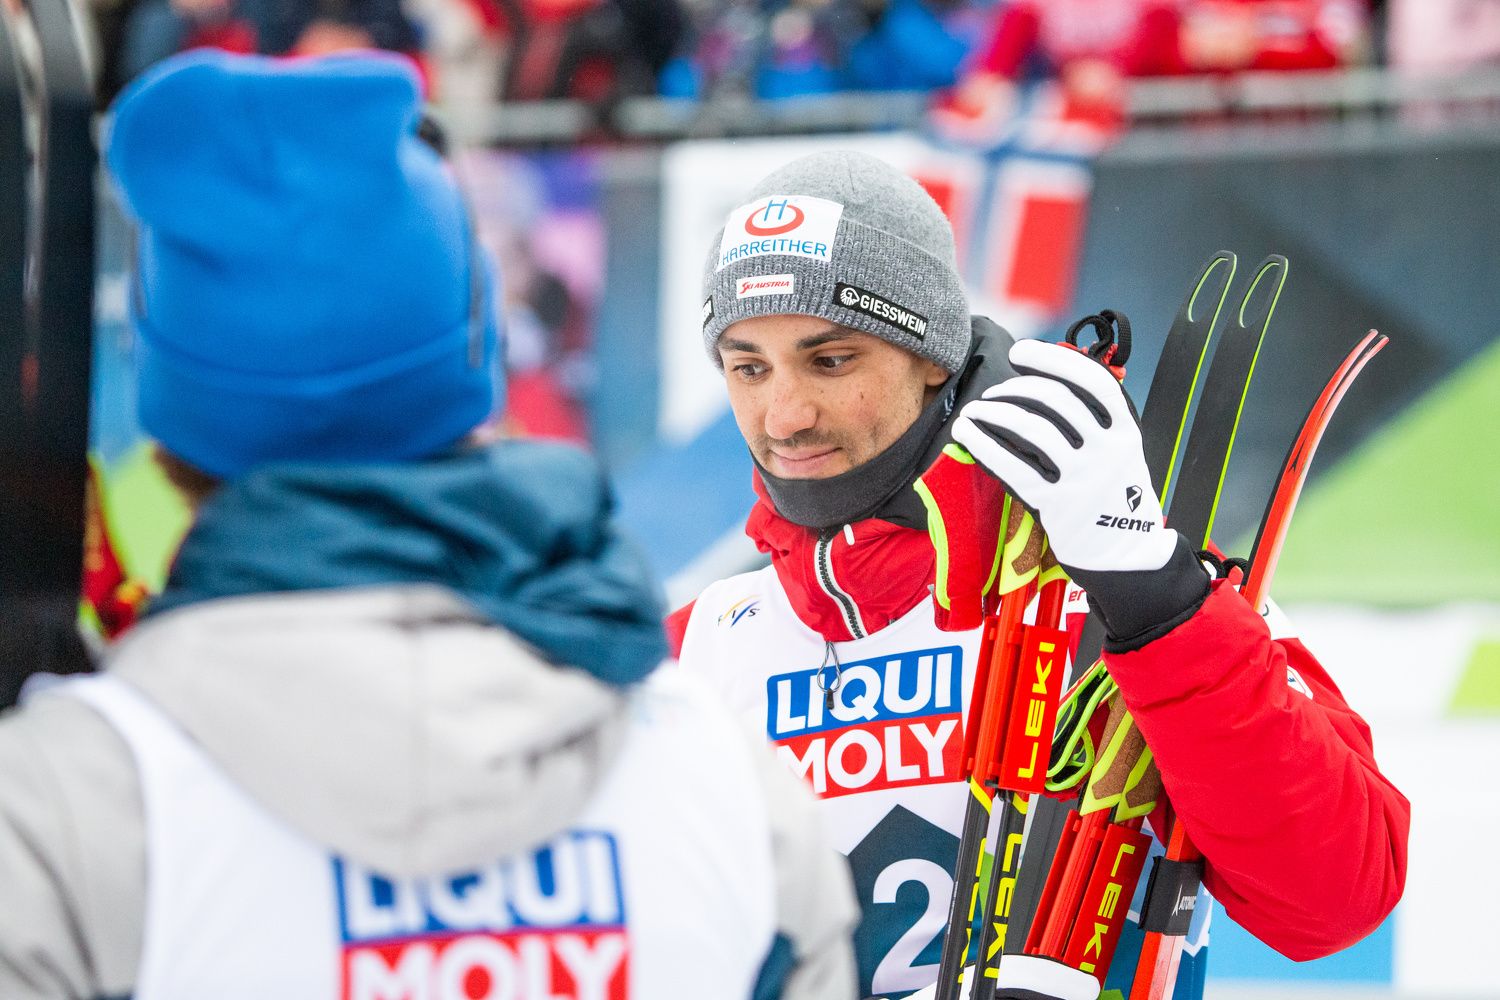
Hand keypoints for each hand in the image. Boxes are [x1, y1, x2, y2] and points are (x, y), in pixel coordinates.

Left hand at [951, 339, 1175, 576]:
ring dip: (995, 413)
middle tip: (994, 393)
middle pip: (1056, 399)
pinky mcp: (1057, 505)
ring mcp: (1082, 479)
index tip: (1022, 351)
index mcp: (1126, 432)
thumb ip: (1094, 424)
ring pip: (1031, 429)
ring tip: (975, 411)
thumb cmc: (1115, 499)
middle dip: (1016, 388)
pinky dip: (985, 445)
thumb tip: (1045, 384)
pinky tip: (968, 435)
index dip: (1054, 360)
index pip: (1093, 381)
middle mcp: (1107, 451)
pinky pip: (1013, 467)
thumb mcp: (1121, 454)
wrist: (1127, 557)